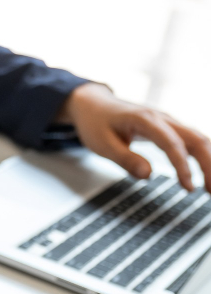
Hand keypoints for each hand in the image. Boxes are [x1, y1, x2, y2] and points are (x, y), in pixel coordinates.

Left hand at [57, 83, 210, 191]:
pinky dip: (201, 157)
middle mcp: (162, 118)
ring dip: (209, 162)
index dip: (181, 165)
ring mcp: (168, 123)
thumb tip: (148, 175)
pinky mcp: (169, 129)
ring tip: (210, 188)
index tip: (187, 186)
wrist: (94, 104)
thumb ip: (125, 159)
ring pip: (198, 140)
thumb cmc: (96, 123)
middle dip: (208, 164)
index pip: (171, 142)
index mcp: (145, 119)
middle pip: (195, 139)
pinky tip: (205, 174)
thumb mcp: (101, 144)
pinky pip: (191, 142)